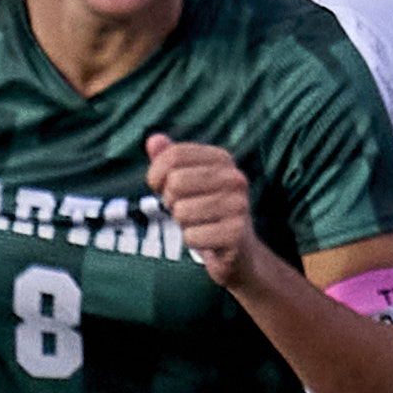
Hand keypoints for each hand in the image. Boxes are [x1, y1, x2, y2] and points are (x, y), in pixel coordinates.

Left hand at [144, 133, 270, 287]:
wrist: (238, 252)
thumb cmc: (204, 212)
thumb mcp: (184, 183)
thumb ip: (168, 160)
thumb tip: (153, 140)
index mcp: (222, 159)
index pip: (174, 156)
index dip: (156, 175)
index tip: (161, 188)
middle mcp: (235, 178)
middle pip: (176, 183)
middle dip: (171, 202)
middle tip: (186, 210)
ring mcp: (239, 205)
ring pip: (182, 212)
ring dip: (182, 224)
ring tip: (199, 224)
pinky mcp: (237, 233)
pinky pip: (191, 236)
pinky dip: (192, 241)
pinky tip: (208, 240)